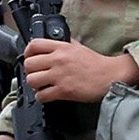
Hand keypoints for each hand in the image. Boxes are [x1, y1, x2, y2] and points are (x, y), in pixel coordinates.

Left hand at [22, 37, 136, 101]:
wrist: (110, 76)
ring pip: (32, 80)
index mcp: (62, 47)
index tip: (30, 58)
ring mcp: (60, 75)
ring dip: (35, 85)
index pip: (34, 45)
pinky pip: (42, 95)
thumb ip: (64, 44)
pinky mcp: (63, 90)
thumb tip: (53, 42)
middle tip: (37, 74)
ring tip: (42, 85)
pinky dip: (42, 97)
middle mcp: (58, 60)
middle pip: (29, 64)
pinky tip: (47, 94)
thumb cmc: (96, 64)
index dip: (27, 52)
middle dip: (30, 71)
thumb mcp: (78, 47)